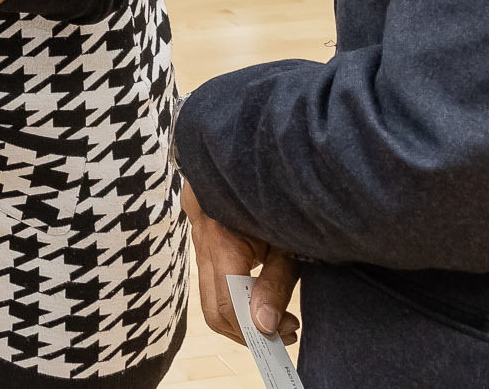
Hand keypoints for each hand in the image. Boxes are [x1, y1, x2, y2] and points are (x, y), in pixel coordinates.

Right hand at [185, 182, 299, 346]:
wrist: (252, 154)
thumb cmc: (278, 193)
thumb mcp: (286, 239)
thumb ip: (275, 283)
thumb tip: (264, 328)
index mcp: (220, 237)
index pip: (228, 304)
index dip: (256, 329)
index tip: (288, 333)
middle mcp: (201, 241)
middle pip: (214, 310)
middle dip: (250, 332)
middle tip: (288, 333)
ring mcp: (199, 242)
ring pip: (212, 301)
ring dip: (244, 320)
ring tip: (282, 319)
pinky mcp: (206, 244)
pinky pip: (214, 286)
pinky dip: (238, 302)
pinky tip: (265, 298)